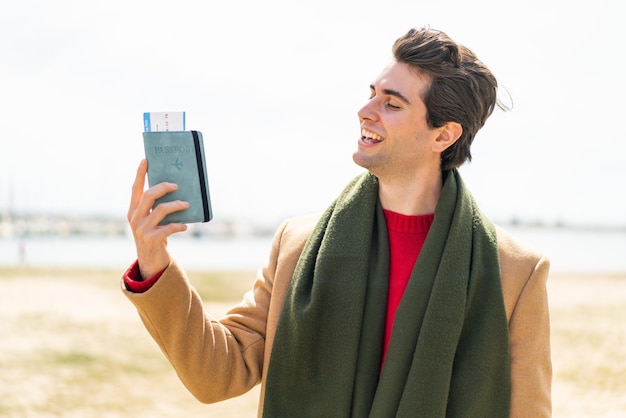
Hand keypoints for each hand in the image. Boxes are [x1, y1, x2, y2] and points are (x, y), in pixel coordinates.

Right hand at [127, 159, 188, 279]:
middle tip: (176, 186)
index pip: (135, 188)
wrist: (151, 261)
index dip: (139, 174)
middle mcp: (135, 218)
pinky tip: (185, 226)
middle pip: (149, 196)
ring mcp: (142, 229)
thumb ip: (156, 207)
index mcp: (133, 210)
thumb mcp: (152, 220)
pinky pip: (169, 227)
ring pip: (161, 210)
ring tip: (186, 205)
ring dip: (176, 205)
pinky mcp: (152, 239)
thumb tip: (175, 189)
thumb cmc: (155, 235)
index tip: (145, 160)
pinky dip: (179, 225)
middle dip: (163, 187)